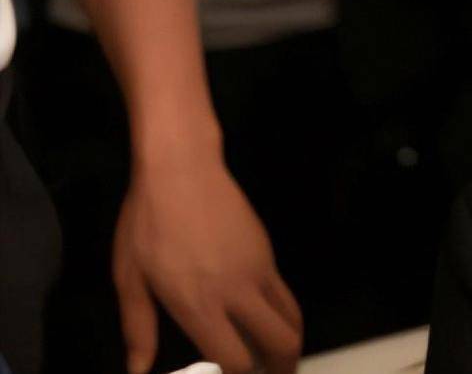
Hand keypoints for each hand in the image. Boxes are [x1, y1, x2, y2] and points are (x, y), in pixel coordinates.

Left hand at [114, 152, 301, 373]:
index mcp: (199, 304)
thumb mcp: (129, 277)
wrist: (182, 169)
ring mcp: (259, 270)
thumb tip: (138, 369)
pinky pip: (284, 293)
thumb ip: (138, 327)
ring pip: (292, 317)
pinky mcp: (267, 252)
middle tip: (273, 373)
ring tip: (278, 356)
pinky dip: (282, 314)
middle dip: (281, 366)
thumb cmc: (146, 222)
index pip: (235, 359)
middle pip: (280, 341)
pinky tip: (261, 317)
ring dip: (290, 343)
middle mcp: (237, 292)